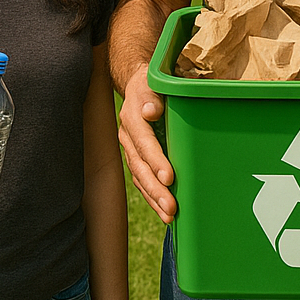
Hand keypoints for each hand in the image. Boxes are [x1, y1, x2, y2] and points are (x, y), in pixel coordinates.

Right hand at [117, 64, 177, 221]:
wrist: (137, 86)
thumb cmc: (150, 85)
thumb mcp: (151, 83)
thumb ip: (151, 96)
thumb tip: (151, 110)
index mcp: (132, 118)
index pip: (144, 143)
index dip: (156, 160)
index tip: (169, 177)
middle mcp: (128, 137)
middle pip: (140, 167)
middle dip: (155, 189)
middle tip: (171, 207)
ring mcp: (131, 150)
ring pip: (140, 178)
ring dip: (154, 198)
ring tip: (170, 215)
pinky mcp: (136, 159)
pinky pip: (142, 181)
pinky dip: (152, 197)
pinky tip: (164, 211)